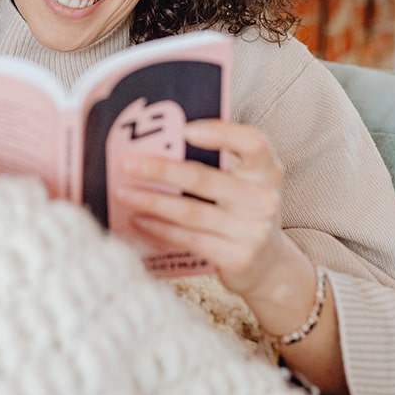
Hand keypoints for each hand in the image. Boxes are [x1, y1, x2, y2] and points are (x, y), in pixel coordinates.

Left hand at [115, 119, 287, 296]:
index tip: (185, 129)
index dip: (221, 133)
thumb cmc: (244, 209)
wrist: (270, 265)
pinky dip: (160, 228)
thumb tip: (163, 138)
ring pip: (191, 211)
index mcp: (267, 171)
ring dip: (152, 201)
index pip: (253, 142)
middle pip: (206, 178)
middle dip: (161, 170)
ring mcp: (253, 231)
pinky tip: (139, 219)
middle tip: (128, 163)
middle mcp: (264, 199)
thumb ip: (220, 160)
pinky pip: (189, 239)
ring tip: (123, 192)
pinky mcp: (237, 258)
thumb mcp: (245, 182)